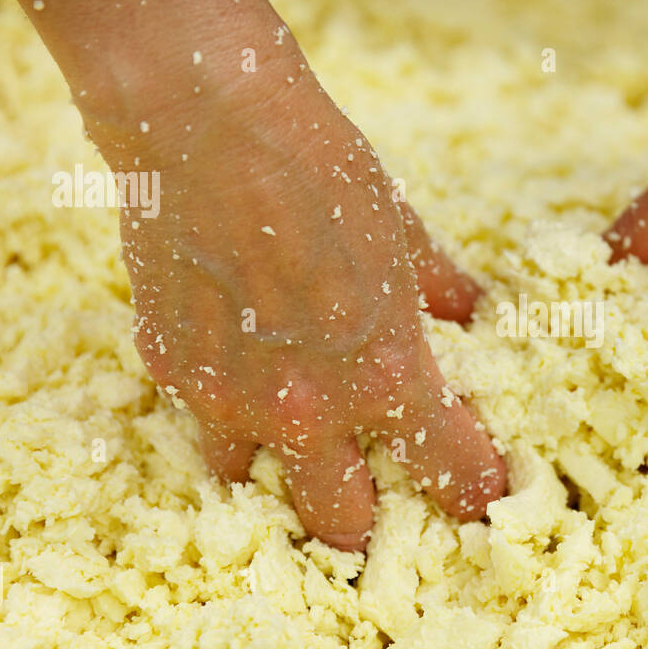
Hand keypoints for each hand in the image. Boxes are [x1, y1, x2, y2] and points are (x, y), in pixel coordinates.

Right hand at [85, 72, 505, 549]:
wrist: (208, 125)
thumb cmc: (319, 169)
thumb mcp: (402, 232)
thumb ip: (438, 289)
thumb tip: (470, 311)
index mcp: (385, 377)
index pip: (448, 471)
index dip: (469, 490)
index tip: (476, 496)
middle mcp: (308, 410)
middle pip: (343, 523)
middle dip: (363, 517)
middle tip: (371, 492)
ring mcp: (230, 400)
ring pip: (256, 486)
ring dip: (278, 472)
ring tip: (289, 441)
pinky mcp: (170, 373)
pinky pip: (203, 423)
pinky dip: (225, 414)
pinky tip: (237, 373)